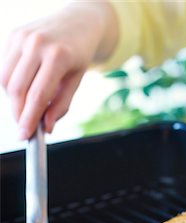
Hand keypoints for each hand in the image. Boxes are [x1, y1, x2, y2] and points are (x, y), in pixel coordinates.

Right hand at [0, 2, 116, 138]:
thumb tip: (45, 128)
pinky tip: (25, 87)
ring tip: (27, 105)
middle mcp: (37, 44)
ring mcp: (23, 36)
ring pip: (6, 79)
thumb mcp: (76, 82)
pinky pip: (5, 68)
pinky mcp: (13, 34)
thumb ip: (61, 106)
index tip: (24, 136)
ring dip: (13, 100)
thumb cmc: (78, 56)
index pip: (37, 96)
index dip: (29, 119)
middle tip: (24, 127)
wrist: (78, 23)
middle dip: (18, 113)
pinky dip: (11, 84)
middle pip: (18, 89)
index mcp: (58, 56)